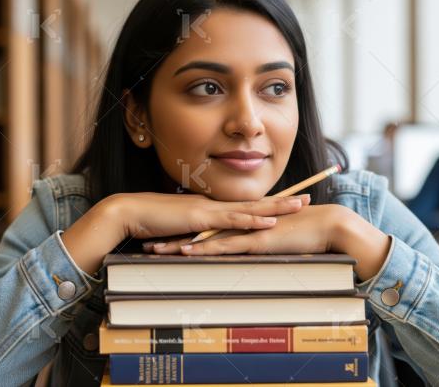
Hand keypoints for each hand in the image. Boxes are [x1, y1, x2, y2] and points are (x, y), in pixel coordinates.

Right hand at [61, 192, 310, 273]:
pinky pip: (231, 221)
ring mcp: (209, 210)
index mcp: (212, 208)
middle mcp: (215, 206)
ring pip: (250, 208)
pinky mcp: (200, 219)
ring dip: (276, 207)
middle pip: (256, 203)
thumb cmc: (150, 221)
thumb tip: (203, 240)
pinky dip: (251, 222)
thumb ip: (194, 233)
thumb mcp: (179, 228)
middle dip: (283, 201)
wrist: (130, 212)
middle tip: (308, 197)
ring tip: (299, 205)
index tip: (289, 201)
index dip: (269, 204)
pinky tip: (268, 223)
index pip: (246, 205)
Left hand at [147, 204, 390, 280]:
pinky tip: (187, 251)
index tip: (162, 239)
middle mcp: (240, 226)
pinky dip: (205, 248)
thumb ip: (261, 247)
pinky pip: (225, 246)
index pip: (207, 231)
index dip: (183, 234)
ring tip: (155, 250)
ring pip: (205, 239)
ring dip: (179, 244)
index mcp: (243, 226)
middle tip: (146, 243)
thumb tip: (251, 256)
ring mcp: (246, 232)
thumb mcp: (277, 243)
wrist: (329, 225)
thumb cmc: (307, 235)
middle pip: (198, 232)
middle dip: (171, 238)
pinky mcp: (256, 241)